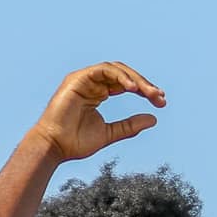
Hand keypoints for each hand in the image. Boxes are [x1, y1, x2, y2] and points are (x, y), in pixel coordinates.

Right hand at [31, 61, 165, 161]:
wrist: (55, 147)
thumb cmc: (76, 142)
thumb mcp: (109, 133)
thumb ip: (129, 126)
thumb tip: (154, 118)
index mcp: (99, 93)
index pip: (126, 85)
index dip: (145, 91)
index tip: (161, 102)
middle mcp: (92, 83)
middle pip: (124, 75)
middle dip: (144, 84)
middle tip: (159, 97)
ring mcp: (84, 79)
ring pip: (116, 69)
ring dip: (135, 79)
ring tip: (149, 93)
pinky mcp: (78, 78)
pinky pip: (104, 70)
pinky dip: (120, 76)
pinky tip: (132, 88)